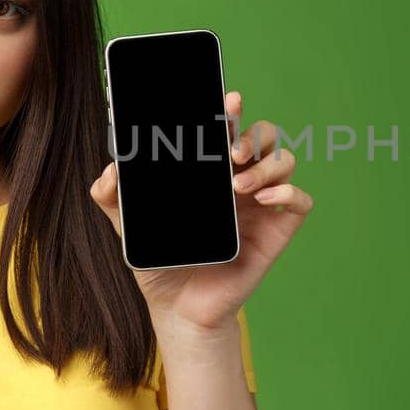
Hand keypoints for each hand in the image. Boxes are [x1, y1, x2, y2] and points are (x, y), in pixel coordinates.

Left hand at [89, 91, 312, 331]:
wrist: (178, 309)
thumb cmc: (160, 263)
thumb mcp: (129, 226)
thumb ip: (111, 197)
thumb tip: (110, 171)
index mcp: (211, 172)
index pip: (228, 129)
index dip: (232, 111)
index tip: (226, 101)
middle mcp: (240, 181)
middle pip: (263, 137)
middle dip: (252, 134)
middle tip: (231, 150)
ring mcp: (261, 205)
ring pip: (284, 161)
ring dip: (267, 164)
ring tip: (239, 184)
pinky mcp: (276, 232)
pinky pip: (300, 201)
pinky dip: (290, 191)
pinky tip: (266, 198)